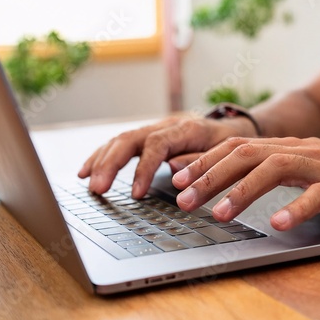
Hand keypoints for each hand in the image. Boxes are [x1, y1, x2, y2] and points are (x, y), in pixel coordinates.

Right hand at [78, 115, 258, 195]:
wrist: (232, 130)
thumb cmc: (229, 145)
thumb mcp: (224, 153)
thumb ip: (200, 161)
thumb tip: (173, 169)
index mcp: (186, 128)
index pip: (156, 144)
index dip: (143, 168)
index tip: (136, 193)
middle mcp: (165, 126)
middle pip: (130, 139)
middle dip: (111, 164)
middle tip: (98, 188)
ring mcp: (154, 130)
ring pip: (121, 140)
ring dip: (101, 161)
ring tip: (89, 182)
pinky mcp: (147, 138)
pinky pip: (120, 144)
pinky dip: (102, 157)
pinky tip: (88, 170)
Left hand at [172, 137, 319, 229]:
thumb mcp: (304, 164)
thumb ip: (271, 167)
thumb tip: (233, 179)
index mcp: (286, 147)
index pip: (236, 147)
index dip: (204, 160)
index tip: (176, 177)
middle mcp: (299, 152)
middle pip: (247, 155)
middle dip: (211, 177)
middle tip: (183, 200)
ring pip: (276, 169)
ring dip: (243, 192)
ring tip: (218, 215)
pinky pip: (319, 196)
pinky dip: (296, 209)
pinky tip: (277, 224)